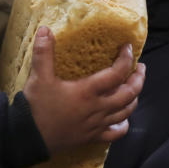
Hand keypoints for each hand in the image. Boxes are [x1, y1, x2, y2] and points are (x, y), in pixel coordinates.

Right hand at [22, 26, 144, 154]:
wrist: (29, 138)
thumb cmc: (36, 107)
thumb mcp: (39, 77)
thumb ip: (43, 52)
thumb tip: (45, 29)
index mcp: (87, 91)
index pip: (116, 74)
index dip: (126, 59)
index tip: (128, 48)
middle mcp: (97, 108)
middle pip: (129, 94)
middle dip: (138, 79)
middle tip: (140, 68)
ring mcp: (97, 125)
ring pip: (125, 112)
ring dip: (134, 99)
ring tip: (134, 88)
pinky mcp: (92, 138)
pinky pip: (115, 133)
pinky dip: (123, 125)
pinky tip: (124, 120)